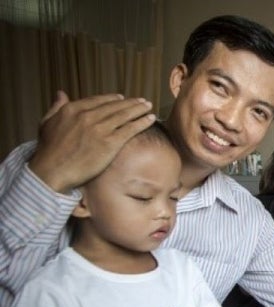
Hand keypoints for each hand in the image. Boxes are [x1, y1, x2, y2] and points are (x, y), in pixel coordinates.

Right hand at [29, 91, 155, 193]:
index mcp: (73, 109)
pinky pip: (130, 129)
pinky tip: (150, 119)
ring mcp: (100, 129)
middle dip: (130, 103)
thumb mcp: (47, 123)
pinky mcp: (110, 143)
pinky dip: (142, 122)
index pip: (98, 100)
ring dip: (139, 109)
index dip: (113, 99)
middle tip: (142, 101)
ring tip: (149, 107)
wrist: (53, 170)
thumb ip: (57, 107)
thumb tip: (61, 93)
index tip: (122, 99)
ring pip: (124, 115)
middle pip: (115, 106)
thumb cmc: (48, 150)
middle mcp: (88, 116)